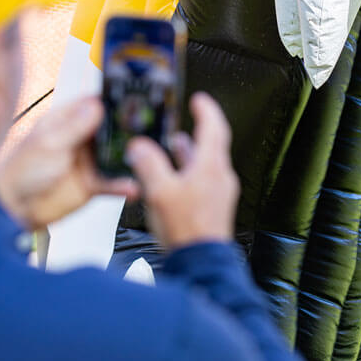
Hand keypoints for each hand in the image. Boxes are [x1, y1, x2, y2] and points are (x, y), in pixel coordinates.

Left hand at [0, 97, 137, 229]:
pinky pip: (113, 182)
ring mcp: (87, 161)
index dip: (111, 99)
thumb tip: (96, 105)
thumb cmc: (21, 171)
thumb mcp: (50, 143)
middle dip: (127, 129)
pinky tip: (132, 186)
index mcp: (65, 121)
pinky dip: (124, 184)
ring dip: (128, 158)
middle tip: (145, 131)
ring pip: (115, 155)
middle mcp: (79, 139)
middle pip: (110, 128)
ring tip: (142, 159)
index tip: (132, 98)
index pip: (93, 103)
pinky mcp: (92, 184)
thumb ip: (75, 126)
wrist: (14, 207)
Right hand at [127, 92, 237, 248]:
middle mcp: (220, 178)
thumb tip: (140, 146)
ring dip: (190, 151)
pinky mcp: (213, 206)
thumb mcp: (160, 191)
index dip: (207, 110)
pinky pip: (202, 179)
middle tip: (188, 116)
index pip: (214, 128)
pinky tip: (174, 176)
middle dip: (198, 129)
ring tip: (174, 143)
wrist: (200, 261)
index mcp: (211, 167)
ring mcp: (219, 193)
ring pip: (205, 162)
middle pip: (212, 144)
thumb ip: (148, 164)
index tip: (200, 99)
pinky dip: (188, 170)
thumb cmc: (187, 230)